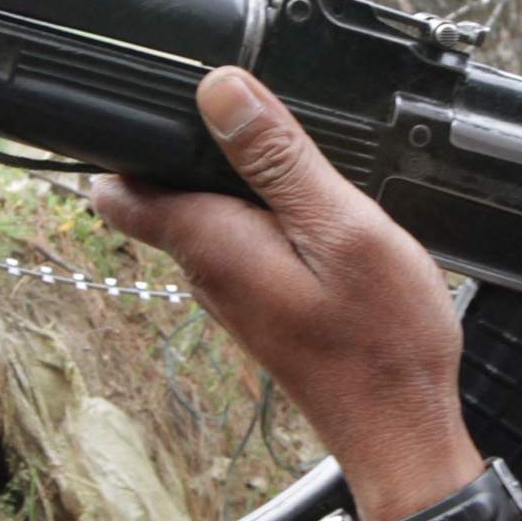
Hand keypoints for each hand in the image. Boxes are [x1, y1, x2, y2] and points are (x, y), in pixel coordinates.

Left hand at [90, 69, 479, 520]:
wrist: (403, 430)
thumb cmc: (382, 342)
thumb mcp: (343, 228)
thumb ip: (278, 160)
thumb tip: (218, 91)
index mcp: (210, 241)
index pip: (118, 183)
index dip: (131, 133)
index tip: (167, 96)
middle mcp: (206, 268)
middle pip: (164, 186)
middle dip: (195, 144)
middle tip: (263, 116)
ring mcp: (232, 288)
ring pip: (206, 210)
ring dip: (239, 177)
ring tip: (301, 157)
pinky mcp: (262, 300)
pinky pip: (243, 235)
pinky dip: (268, 210)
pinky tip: (319, 208)